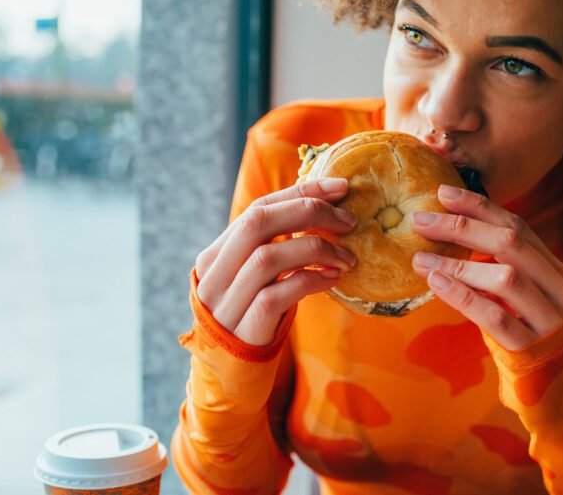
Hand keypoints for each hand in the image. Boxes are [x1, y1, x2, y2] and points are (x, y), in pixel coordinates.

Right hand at [193, 179, 357, 345]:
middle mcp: (214, 274)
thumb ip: (273, 247)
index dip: (301, 191)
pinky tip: (335, 279)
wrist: (231, 376)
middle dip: (309, 212)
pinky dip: (312, 280)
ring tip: (348, 257)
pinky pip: (280, 293)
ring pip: (268, 257)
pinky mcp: (246, 327)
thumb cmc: (253, 318)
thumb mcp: (255, 280)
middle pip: (258, 222)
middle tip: (348, 220)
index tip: (340, 187)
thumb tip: (323, 209)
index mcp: (215, 254)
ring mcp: (227, 302)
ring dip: (316, 249)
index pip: (258, 208)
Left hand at [411, 184, 562, 350]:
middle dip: (463, 227)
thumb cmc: (529, 342)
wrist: (558, 397)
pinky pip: (495, 317)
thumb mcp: (522, 302)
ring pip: (505, 277)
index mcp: (558, 273)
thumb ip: (501, 270)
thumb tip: (451, 232)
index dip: (480, 208)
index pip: (520, 228)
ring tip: (420, 256)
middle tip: (421, 220)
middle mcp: (561, 292)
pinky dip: (463, 295)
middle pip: (512, 244)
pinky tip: (436, 282)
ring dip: (458, 263)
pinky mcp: (533, 350)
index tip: (443, 193)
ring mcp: (551, 322)